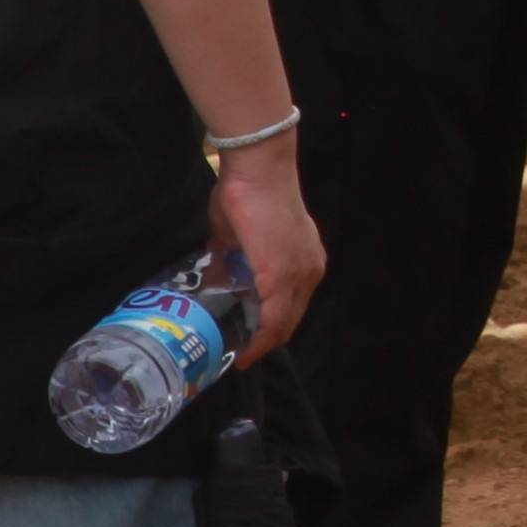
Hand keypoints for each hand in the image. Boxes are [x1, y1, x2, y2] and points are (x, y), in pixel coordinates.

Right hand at [216, 139, 324, 361]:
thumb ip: (232, 259)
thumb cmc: (248, 195)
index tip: (252, 342)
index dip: (274, 326)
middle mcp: (310, 270)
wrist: (257, 172)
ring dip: (261, 341)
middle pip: (291, 319)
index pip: (293, 305)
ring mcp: (299, 274)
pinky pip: (273, 318)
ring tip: (238, 354)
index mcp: (305, 260)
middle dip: (266, 340)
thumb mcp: (239, 236)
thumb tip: (217, 276)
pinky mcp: (281, 276)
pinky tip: (244, 352)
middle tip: (240, 353)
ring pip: (283, 322)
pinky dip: (259, 338)